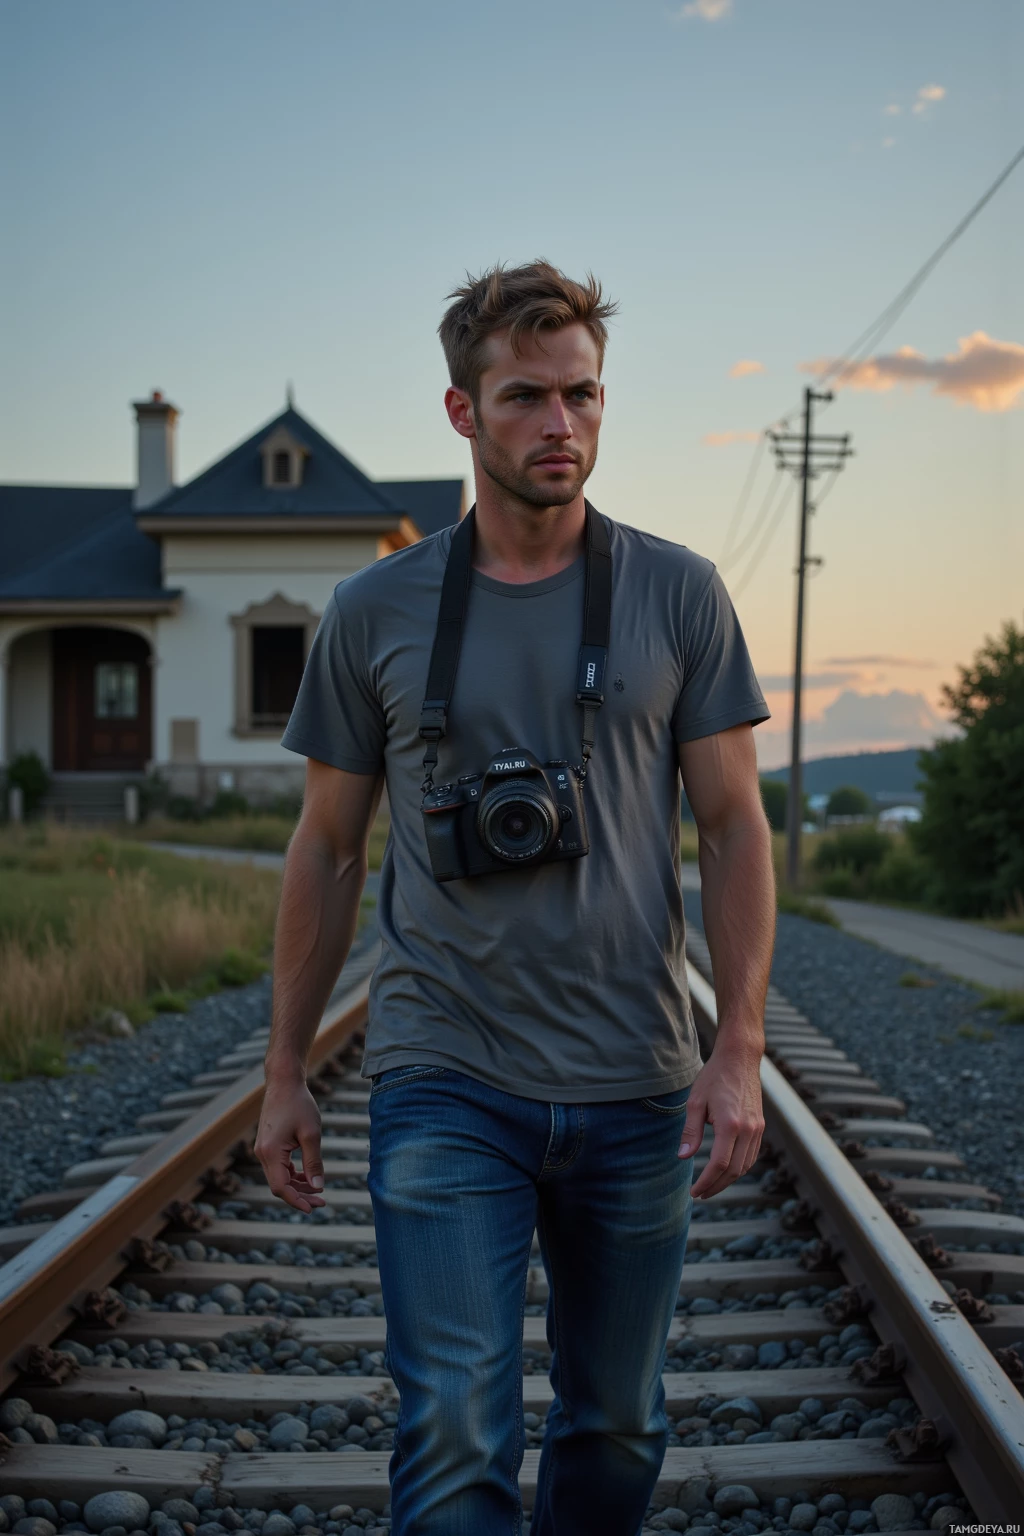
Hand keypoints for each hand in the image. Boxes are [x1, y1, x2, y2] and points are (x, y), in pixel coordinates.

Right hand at [255, 1075, 326, 1212]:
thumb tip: (318, 1186)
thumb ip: (314, 1162)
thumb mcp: (311, 1134)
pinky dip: (293, 1174)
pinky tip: (308, 1176)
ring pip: (279, 1177)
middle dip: (300, 1195)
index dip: (296, 1201)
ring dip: (297, 1186)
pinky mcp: (268, 1145)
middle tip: (322, 1202)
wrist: (284, 1082)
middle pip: (279, 1185)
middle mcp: (262, 1153)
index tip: (314, 1208)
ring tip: (318, 1191)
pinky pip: (279, 1167)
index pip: (280, 1187)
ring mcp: (263, 1149)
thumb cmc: (299, 1104)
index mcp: (270, 1152)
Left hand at [677, 1048, 764, 1199]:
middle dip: (716, 1186)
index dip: (706, 1182)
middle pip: (734, 1170)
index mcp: (730, 1124)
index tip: (694, 1192)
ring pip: (746, 1166)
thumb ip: (691, 1131)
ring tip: (711, 1186)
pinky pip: (752, 1155)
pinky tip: (726, 1170)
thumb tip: (683, 1157)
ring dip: (729, 1180)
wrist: (740, 1059)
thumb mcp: (696, 1102)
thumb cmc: (715, 1077)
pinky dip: (740, 1167)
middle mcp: (748, 1130)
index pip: (719, 1164)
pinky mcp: (761, 1125)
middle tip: (700, 1194)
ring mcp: (758, 1128)